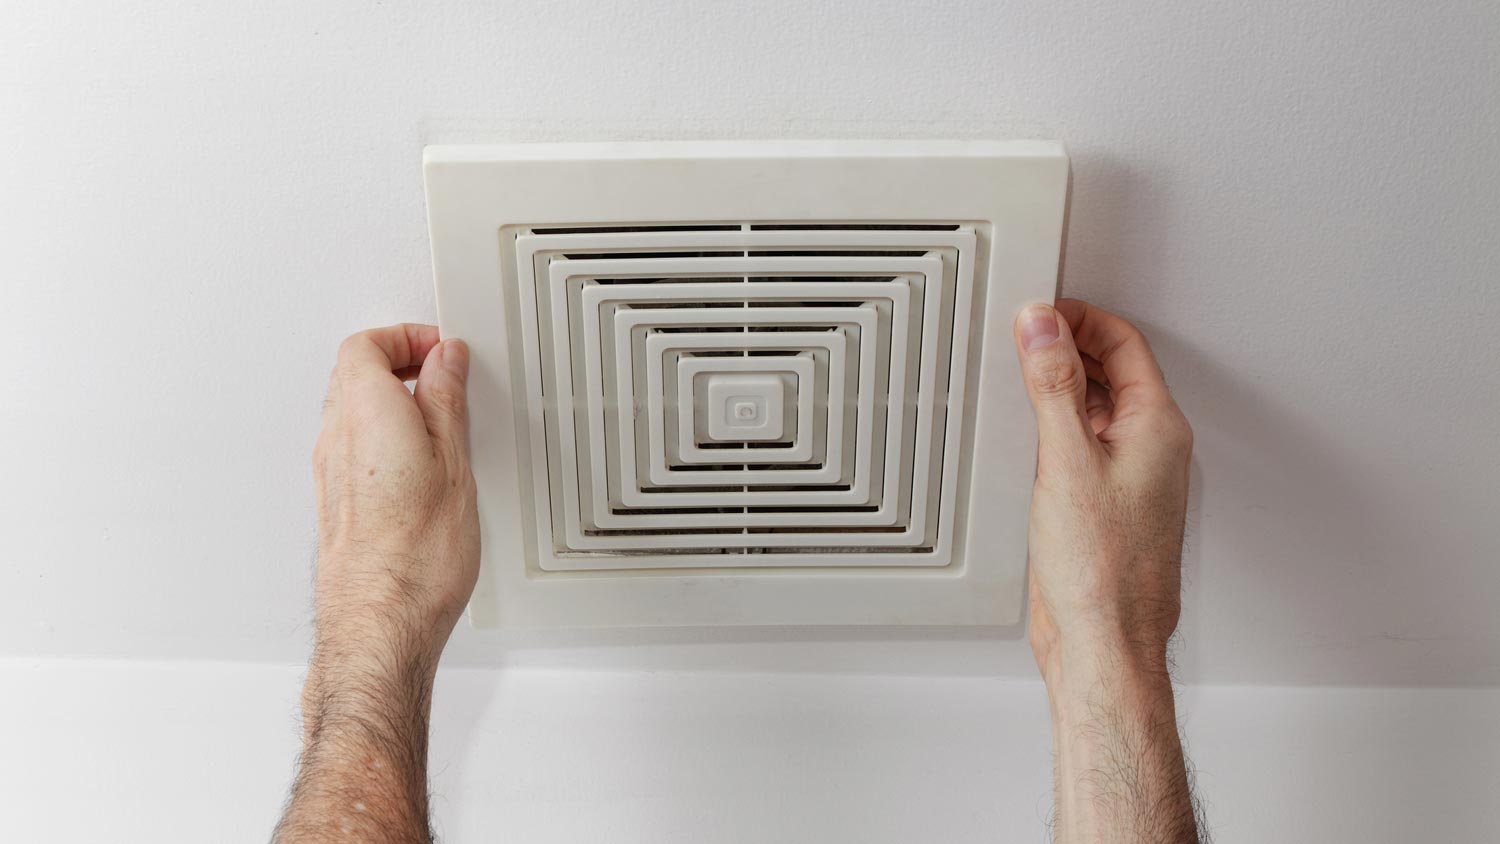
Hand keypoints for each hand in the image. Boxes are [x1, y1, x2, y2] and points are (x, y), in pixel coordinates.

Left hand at [311, 324, 478, 676]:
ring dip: (391, 401)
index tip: (443, 348)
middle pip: (351, 373)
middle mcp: (336, 439)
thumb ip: (445, 401)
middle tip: (443, 372)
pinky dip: (385, 436)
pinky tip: (421, 460)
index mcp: (364, 413)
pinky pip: (354, 447)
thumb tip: (446, 362)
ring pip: (350, 411)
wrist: (382, 624)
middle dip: (398, 362)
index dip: (406, 336)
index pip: (366, 345)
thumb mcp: (454, 462)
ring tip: (439, 416)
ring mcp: (330, 473)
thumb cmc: (416, 557)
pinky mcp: (337, 504)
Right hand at [1012, 300, 1192, 684]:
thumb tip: (1043, 325)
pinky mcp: (1101, 506)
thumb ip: (1053, 386)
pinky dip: (1051, 428)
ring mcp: (1127, 479)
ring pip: (1094, 410)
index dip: (1081, 318)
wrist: (1103, 644)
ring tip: (1015, 377)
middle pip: (1112, 372)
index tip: (1039, 310)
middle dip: (1067, 347)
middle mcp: (1149, 450)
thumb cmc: (1102, 570)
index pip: (1125, 345)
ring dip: (1058, 388)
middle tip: (1020, 337)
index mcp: (1157, 429)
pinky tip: (1020, 435)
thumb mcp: (1066, 460)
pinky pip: (1080, 446)